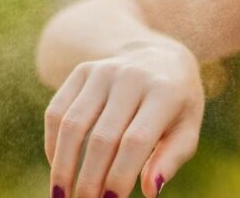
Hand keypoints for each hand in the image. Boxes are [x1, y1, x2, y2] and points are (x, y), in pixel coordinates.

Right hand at [44, 38, 204, 197]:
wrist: (160, 57)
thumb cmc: (176, 104)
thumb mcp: (186, 128)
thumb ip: (171, 159)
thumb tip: (151, 191)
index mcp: (164, 92)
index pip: (136, 141)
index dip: (120, 176)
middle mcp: (132, 77)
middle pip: (102, 137)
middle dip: (90, 179)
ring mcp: (104, 71)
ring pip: (73, 125)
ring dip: (63, 166)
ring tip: (61, 195)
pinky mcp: (82, 71)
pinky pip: (57, 111)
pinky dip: (53, 143)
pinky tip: (57, 166)